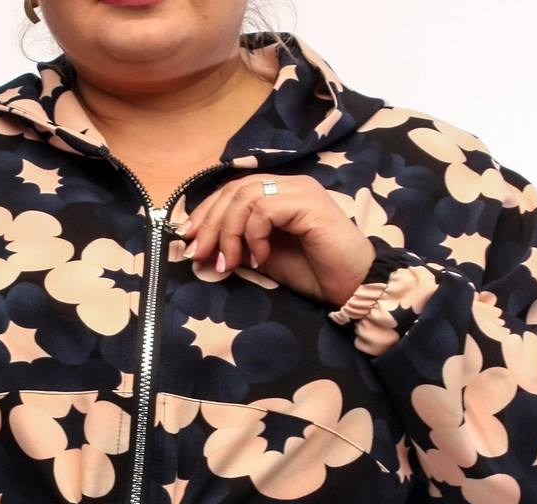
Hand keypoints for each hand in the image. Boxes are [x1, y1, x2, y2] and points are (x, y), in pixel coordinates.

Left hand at [177, 174, 374, 307]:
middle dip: (209, 223)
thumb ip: (238, 246)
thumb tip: (201, 247)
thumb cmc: (313, 274)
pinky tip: (260, 258)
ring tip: (229, 263)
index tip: (186, 240)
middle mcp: (288, 185)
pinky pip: (265, 209)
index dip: (205, 213)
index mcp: (278, 194)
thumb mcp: (264, 259)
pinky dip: (253, 235)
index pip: (233, 190)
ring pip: (245, 197)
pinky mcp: (308, 203)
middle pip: (235, 190)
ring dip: (228, 232)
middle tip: (198, 254)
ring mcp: (299, 190)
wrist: (350, 287)